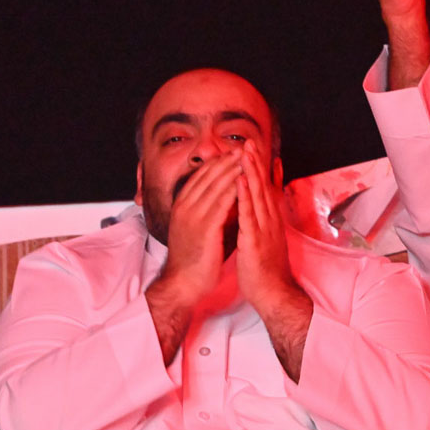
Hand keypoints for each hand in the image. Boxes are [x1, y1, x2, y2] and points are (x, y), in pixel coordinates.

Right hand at [156, 151, 240, 303]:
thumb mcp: (200, 227)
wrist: (183, 282)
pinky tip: (244, 181)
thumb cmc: (195, 257)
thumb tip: (226, 198)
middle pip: (208, 176)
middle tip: (243, 146)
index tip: (234, 151)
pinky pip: (220, 204)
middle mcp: (186, 206)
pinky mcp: (204, 228)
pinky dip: (232, 191)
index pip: (201, 176)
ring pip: (214, 186)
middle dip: (226, 160)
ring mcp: (193, 216)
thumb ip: (210, 211)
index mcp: (184, 205)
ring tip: (246, 157)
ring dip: (231, 170)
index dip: (218, 162)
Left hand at [234, 144, 297, 312]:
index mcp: (270, 222)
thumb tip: (260, 214)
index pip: (267, 190)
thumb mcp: (266, 242)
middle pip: (263, 186)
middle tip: (251, 140)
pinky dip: (244, 194)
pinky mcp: (254, 239)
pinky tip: (238, 179)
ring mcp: (264, 228)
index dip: (262, 169)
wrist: (274, 294)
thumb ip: (263, 224)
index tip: (257, 150)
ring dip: (251, 171)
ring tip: (245, 151)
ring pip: (257, 194)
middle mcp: (270, 221)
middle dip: (257, 162)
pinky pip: (248, 212)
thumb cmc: (267, 272)